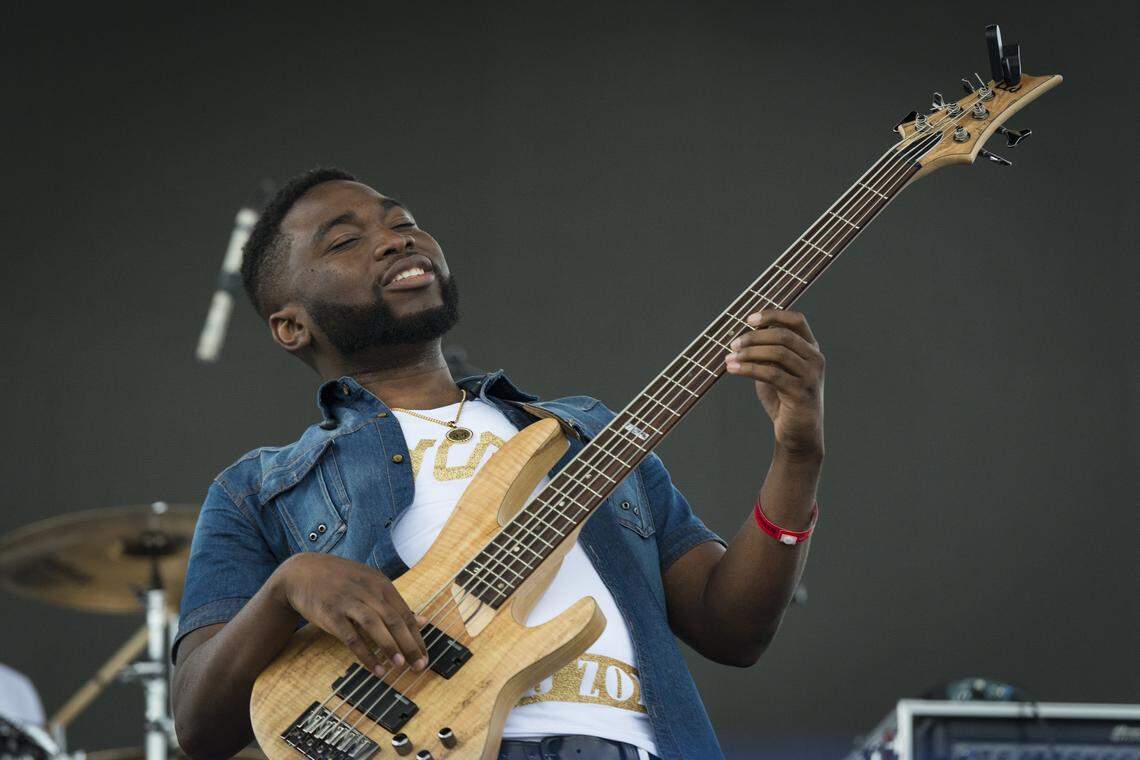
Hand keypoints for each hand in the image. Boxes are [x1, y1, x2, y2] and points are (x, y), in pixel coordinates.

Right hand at [273, 553, 429, 676]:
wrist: (302, 572)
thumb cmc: (341, 581)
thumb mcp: (370, 584)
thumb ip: (396, 604)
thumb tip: (423, 620)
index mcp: (381, 584)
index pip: (405, 613)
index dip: (417, 636)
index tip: (425, 655)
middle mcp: (367, 591)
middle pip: (394, 619)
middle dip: (409, 644)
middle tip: (420, 665)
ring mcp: (348, 602)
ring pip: (374, 625)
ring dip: (389, 646)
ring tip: (400, 666)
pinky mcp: (331, 614)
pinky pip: (351, 637)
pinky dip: (365, 654)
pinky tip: (376, 668)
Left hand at [724, 309, 824, 457]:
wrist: (798, 434)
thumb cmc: (784, 400)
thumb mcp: (775, 371)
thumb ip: (766, 352)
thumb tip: (742, 334)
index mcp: (811, 349)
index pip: (796, 320)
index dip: (773, 314)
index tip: (748, 319)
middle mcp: (815, 359)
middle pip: (783, 335)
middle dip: (754, 336)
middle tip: (733, 343)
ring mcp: (811, 376)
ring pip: (777, 353)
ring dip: (749, 353)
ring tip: (730, 357)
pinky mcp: (801, 392)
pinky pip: (771, 374)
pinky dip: (748, 369)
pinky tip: (732, 369)